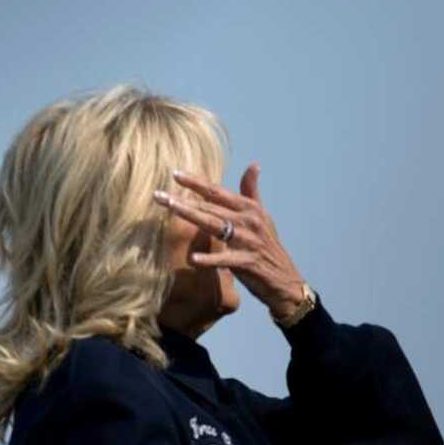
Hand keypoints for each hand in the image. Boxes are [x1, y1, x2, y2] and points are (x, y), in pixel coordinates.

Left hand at [152, 163, 305, 318]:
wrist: (285, 280)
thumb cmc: (268, 247)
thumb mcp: (262, 216)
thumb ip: (252, 191)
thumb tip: (253, 164)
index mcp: (249, 208)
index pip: (217, 192)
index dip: (196, 182)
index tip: (174, 174)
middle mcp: (248, 221)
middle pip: (210, 207)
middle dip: (183, 200)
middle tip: (158, 195)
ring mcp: (248, 241)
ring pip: (214, 225)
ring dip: (191, 216)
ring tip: (171, 209)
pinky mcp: (248, 262)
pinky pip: (225, 259)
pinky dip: (209, 259)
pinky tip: (192, 259)